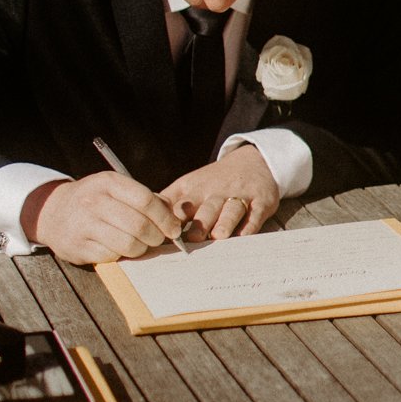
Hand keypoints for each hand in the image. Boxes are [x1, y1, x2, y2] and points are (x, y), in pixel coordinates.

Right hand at [24, 173, 184, 264]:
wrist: (52, 212)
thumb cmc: (93, 200)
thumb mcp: (115, 188)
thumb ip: (145, 198)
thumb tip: (174, 216)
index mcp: (108, 183)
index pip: (146, 200)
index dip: (165, 218)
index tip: (174, 229)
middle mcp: (94, 202)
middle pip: (139, 225)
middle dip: (156, 237)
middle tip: (158, 240)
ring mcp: (84, 225)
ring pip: (128, 244)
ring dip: (141, 249)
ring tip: (140, 245)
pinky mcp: (79, 247)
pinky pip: (111, 256)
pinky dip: (121, 256)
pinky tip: (119, 248)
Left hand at [161, 144, 280, 242]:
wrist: (254, 162)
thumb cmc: (214, 181)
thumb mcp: (188, 185)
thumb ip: (167, 202)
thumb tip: (140, 221)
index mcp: (194, 190)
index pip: (179, 206)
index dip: (171, 220)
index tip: (163, 236)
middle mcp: (215, 192)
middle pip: (206, 208)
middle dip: (199, 223)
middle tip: (191, 239)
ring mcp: (239, 196)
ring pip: (231, 209)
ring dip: (225, 222)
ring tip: (219, 235)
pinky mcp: (260, 201)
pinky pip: (256, 214)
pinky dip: (251, 225)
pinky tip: (245, 235)